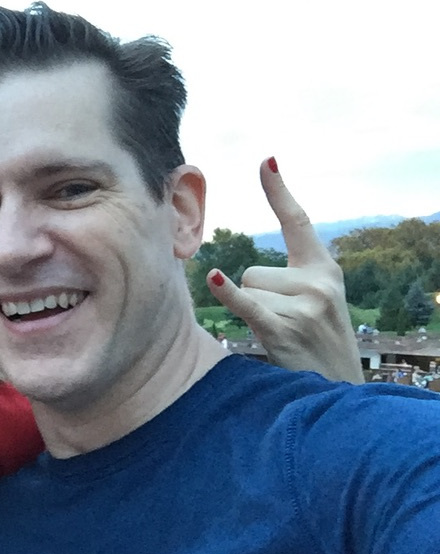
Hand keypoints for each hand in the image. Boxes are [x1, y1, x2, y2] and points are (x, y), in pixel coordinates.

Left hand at [206, 157, 362, 383]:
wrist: (336, 392)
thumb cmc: (316, 345)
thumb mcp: (315, 303)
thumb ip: (289, 279)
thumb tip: (238, 271)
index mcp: (324, 270)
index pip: (298, 221)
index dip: (279, 191)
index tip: (266, 161)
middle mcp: (319, 282)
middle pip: (253, 269)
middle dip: (256, 296)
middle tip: (283, 324)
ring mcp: (305, 304)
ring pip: (247, 289)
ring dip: (254, 314)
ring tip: (281, 337)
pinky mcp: (286, 327)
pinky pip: (249, 303)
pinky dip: (232, 294)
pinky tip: (218, 280)